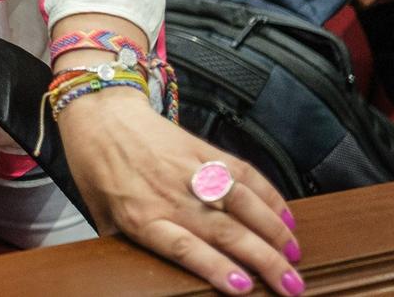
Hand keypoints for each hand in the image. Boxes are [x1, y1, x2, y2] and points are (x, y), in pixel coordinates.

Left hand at [57, 89, 302, 293]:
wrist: (100, 114)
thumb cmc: (98, 170)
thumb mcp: (101, 218)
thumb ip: (126, 247)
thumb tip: (142, 278)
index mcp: (141, 217)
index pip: (185, 247)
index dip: (216, 267)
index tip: (245, 288)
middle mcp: (169, 195)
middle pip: (223, 231)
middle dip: (264, 260)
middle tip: (292, 285)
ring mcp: (189, 170)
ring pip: (240, 202)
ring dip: (273, 230)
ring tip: (295, 256)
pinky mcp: (202, 150)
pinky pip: (241, 173)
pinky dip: (267, 194)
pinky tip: (286, 216)